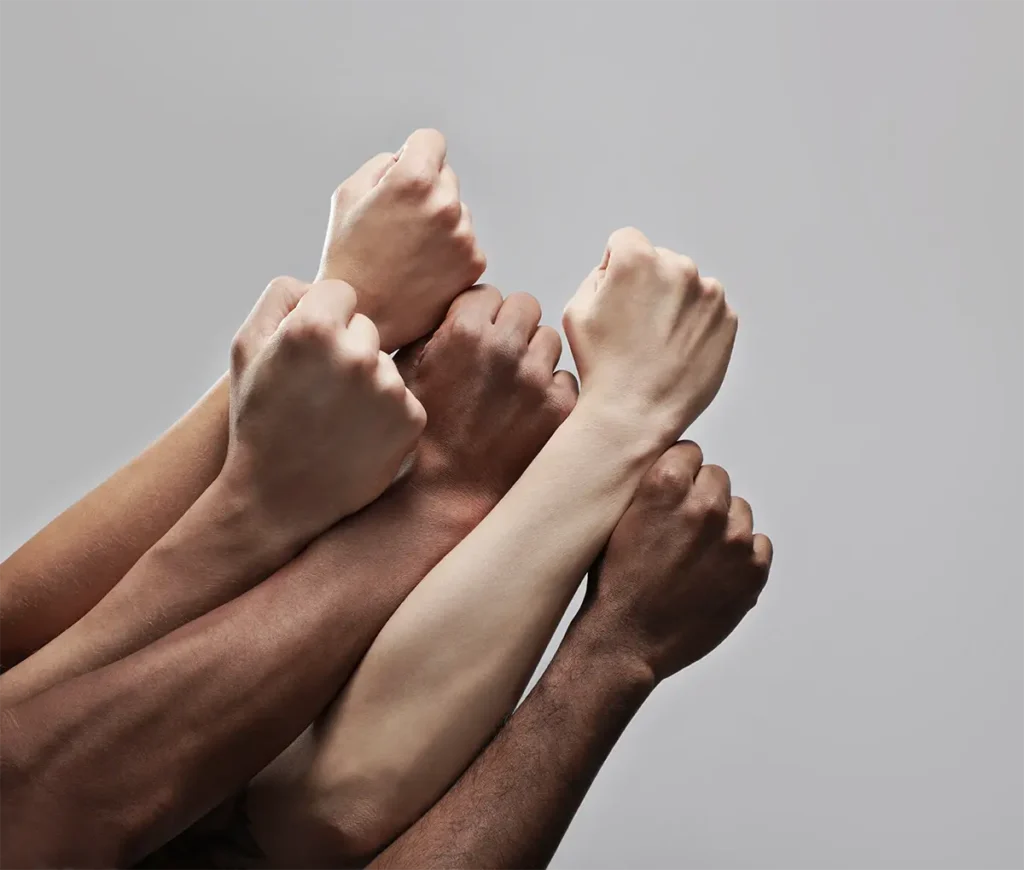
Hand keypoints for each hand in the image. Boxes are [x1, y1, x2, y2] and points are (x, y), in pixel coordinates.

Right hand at [223, 276, 426, 551]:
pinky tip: (356, 434)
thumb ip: (281, 296)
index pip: (341, 292)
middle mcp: (358, 354)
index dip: (322, 319)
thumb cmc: (259, 419)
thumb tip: (320, 283)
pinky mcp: (412, 418)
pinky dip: (385, 412)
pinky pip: (402, 395)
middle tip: (319, 391)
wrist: (278, 498)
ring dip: (367, 381)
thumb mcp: (245, 349)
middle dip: (347, 349)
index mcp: (314, 329)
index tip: (309, 352)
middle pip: (367, 327)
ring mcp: (390, 388)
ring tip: (335, 416)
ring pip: (385, 362)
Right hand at [318, 129, 486, 350]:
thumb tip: (409, 158)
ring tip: (408, 252)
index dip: (414, 153)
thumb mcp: (348, 195)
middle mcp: (446, 205)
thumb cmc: (349, 257)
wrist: (365, 317)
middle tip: (397, 224)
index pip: (431, 140)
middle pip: (446, 176)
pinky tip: (422, 269)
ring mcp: (464, 236)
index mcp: (414, 180)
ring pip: (458, 211)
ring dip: (440, 222)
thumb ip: (384, 164)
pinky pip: (466, 241)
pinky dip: (449, 251)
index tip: (405, 172)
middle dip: (426, 190)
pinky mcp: (474, 263)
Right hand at [396, 285, 577, 508]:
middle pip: (525, 305)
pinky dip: (551, 391)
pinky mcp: (560, 406)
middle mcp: (505, 348)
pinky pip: (566, 379)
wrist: (451, 491)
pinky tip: (529, 410)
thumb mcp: (410, 372)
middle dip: (512, 326)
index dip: (480, 315)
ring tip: (514, 386)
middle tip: (499, 356)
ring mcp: (537, 378)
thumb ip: (434, 330)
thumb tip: (456, 308)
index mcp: (464, 331)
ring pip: (549, 339)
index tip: (475, 336)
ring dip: (535, 356)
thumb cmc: (426, 432)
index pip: (487, 293)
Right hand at [562, 227, 736, 442]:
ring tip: (656, 344)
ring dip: (675, 305)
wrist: (634, 414)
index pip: (626, 241)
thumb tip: (616, 270)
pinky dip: (695, 326)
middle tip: (635, 328)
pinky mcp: (728, 321)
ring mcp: (709, 295)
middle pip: (661, 262)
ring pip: (688, 287)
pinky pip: (708, 312)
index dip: (615, 268)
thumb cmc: (601, 366)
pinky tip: (675, 352)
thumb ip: (597, 275)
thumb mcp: (576, 310)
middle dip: (649, 285)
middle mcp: (679, 268)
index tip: (616, 298)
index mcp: (638, 259)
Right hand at [578, 441, 771, 681]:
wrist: (626, 640)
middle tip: (682, 530)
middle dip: (702, 497)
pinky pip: (759, 544)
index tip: (671, 493)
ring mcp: (734, 539)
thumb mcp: (617, 518)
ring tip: (696, 556)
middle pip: (718, 478)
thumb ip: (650, 485)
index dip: (679, 472)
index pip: (691, 452)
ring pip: (740, 510)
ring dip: (723, 527)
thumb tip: (677, 464)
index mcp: (666, 485)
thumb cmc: (616, 581)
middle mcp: (705, 506)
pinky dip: (741, 556)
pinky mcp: (753, 571)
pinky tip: (714, 573)